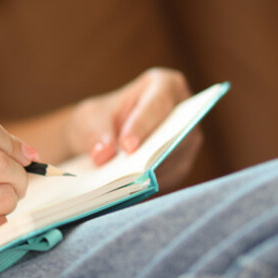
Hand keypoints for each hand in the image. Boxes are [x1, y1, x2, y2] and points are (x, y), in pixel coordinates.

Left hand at [64, 67, 200, 187]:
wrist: (102, 136)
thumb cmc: (99, 119)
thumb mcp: (90, 119)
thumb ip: (96, 133)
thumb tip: (104, 155)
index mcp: (164, 85)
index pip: (156, 106)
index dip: (142, 126)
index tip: (128, 146)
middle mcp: (183, 110)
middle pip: (175, 133)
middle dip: (153, 153)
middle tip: (132, 173)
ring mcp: (187, 137)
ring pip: (178, 156)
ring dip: (155, 172)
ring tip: (129, 187)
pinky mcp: (181, 162)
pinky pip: (173, 175)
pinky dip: (154, 184)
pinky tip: (134, 193)